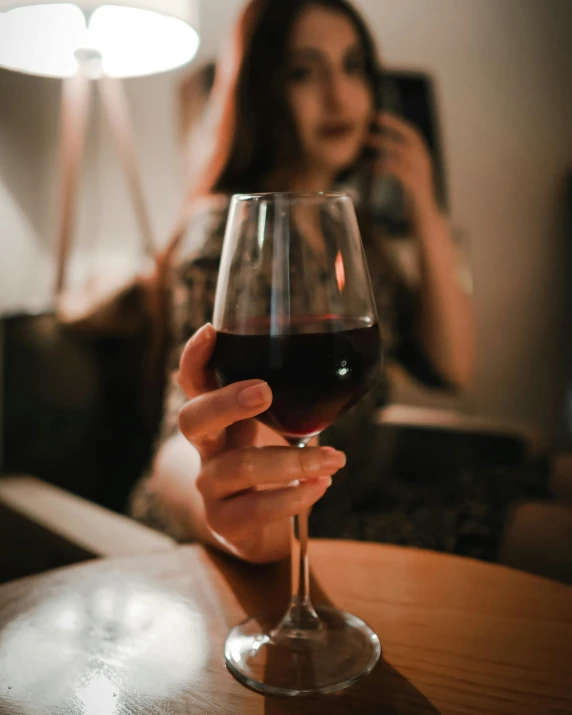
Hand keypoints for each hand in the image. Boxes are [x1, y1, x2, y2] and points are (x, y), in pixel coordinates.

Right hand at [177, 323, 345, 562]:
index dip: (195, 358)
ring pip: (237, 467)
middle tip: (264, 392)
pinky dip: (293, 497)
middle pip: (192, 419)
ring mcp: (210, 486)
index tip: (210, 332)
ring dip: (292, 461)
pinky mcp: (225, 522)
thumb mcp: (275, 426)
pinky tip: (321, 486)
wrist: (255, 528)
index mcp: (218, 416)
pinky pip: (255, 509)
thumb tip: (339, 361)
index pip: (193, 381)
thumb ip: (290, 400)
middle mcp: (207, 448)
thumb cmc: (268, 463)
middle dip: (226, 402)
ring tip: (334, 458)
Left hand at [369, 111, 440, 222]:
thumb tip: (380, 162)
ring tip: (368, 141)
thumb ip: (399, 170)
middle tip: (374, 118)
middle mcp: (425, 165)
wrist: (427, 227)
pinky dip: (386, 166)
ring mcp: (422, 176)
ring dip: (385, 143)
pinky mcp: (416, 189)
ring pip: (404, 152)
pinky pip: (400, 172)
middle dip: (394, 125)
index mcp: (424, 162)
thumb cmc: (415, 207)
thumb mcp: (408, 183)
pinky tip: (373, 167)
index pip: (413, 135)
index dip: (398, 124)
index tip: (381, 116)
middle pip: (411, 137)